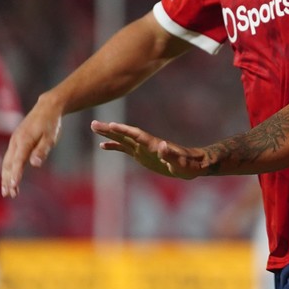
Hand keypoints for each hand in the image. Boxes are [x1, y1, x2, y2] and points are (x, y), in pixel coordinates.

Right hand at [1, 98, 62, 196]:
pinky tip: (11, 179)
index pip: (18, 161)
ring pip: (7, 162)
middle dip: (7, 180)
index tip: (13, 186)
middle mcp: (15, 142)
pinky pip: (10, 159)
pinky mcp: (16, 142)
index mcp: (24, 141)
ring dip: (6, 177)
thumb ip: (42, 150)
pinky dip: (9, 170)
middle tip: (8, 194)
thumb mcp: (50, 137)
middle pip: (8, 164)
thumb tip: (35, 164)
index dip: (15, 174)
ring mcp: (14, 142)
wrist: (46, 108)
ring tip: (8, 192)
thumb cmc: (50, 124)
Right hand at [91, 120, 208, 179]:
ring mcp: (143, 149)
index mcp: (154, 145)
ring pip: (122, 139)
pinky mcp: (142, 155)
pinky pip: (125, 149)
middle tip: (93, 124)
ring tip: (94, 127)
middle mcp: (147, 144)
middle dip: (110, 129)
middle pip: (125, 134)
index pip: (137, 135)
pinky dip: (114, 146)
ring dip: (109, 134)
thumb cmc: (189, 165)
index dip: (124, 130)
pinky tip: (103, 146)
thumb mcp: (181, 163)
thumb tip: (161, 146)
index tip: (111, 125)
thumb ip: (171, 155)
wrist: (194, 164)